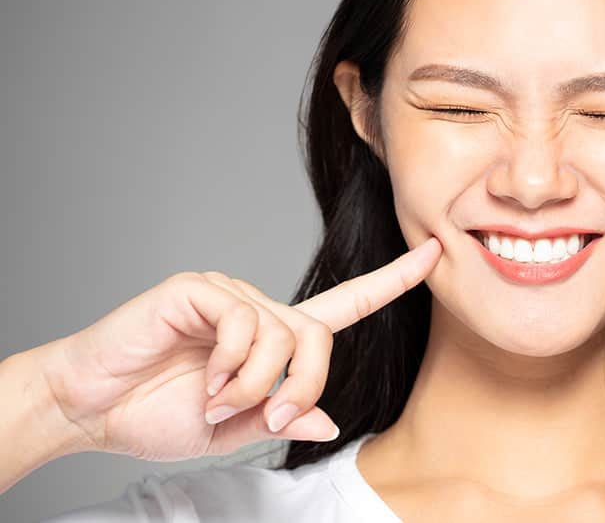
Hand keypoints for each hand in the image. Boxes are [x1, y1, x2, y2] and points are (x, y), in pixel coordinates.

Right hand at [39, 237, 441, 460]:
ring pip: (284, 332)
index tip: (435, 253)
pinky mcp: (199, 289)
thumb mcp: (234, 430)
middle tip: (270, 417)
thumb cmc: (156, 413)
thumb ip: (283, 417)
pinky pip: (244, 322)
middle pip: (320, 335)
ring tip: (216, 401)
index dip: (393, 280)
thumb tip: (330, 419)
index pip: (347, 304)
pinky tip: (203, 378)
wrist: (90, 408)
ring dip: (256, 384)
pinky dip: (231, 364)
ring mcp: (230, 294)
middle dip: (305, 386)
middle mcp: (260, 308)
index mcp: (275, 337)